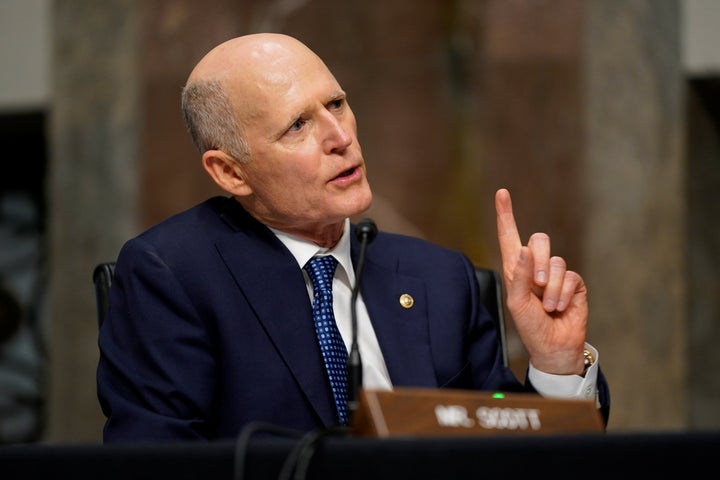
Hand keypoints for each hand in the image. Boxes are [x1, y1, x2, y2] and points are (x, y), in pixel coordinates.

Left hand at [495, 188, 586, 374]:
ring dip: (550, 288)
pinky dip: (562, 295)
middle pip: (540, 240)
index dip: (506, 215)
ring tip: (547, 306)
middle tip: (537, 286)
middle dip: (539, 261)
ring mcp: (556, 274)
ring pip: (556, 261)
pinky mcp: (574, 283)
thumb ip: (519, 276)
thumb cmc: (530, 326)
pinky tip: (559, 308)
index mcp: (516, 269)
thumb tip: (525, 249)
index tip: (502, 193)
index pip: (510, 237)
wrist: (553, 347)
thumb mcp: (517, 303)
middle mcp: (536, 267)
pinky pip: (570, 277)